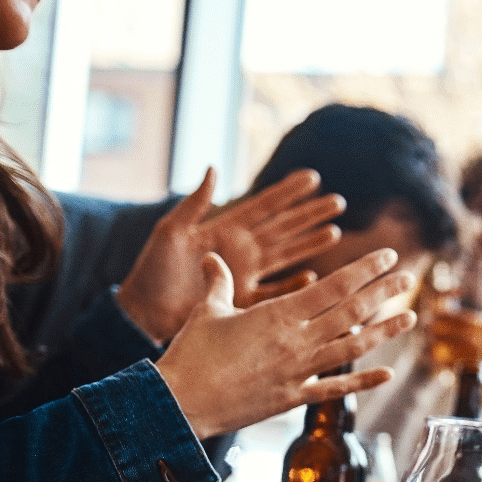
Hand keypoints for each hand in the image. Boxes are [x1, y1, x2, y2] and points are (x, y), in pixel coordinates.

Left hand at [117, 168, 343, 343]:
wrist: (144, 312)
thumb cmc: (152, 271)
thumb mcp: (170, 232)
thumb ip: (194, 204)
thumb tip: (213, 168)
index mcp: (224, 230)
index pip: (263, 206)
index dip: (287, 191)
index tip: (313, 177)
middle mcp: (240, 251)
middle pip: (283, 228)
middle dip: (310, 215)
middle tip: (337, 202)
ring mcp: (244, 276)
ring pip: (286, 256)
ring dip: (310, 245)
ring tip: (336, 233)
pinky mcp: (243, 301)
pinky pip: (276, 293)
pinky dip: (294, 286)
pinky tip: (313, 277)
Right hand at [155, 249, 417, 438]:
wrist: (181, 403)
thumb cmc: (190, 355)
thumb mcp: (207, 311)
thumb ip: (218, 283)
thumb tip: (213, 257)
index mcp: (279, 314)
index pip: (334, 286)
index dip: (364, 270)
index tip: (388, 257)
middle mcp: (296, 341)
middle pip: (351, 311)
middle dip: (383, 293)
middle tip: (408, 277)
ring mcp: (298, 371)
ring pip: (352, 347)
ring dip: (383, 332)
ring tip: (409, 317)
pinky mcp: (294, 398)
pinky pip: (335, 388)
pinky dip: (363, 381)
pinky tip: (386, 374)